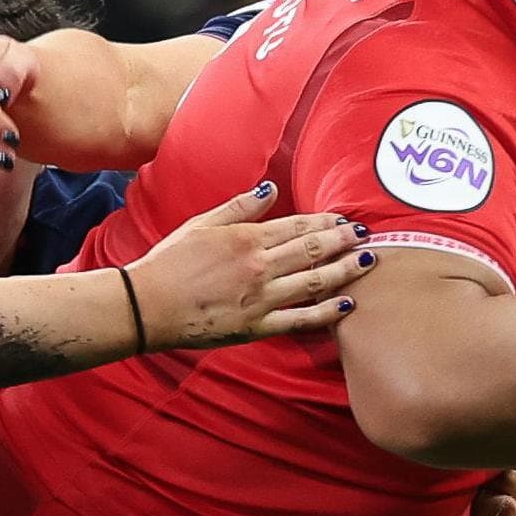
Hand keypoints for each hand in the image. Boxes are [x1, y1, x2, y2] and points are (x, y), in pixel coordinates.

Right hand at [125, 182, 372, 348]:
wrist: (147, 306)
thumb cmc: (169, 262)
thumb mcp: (201, 224)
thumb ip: (240, 207)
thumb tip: (270, 188)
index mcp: (245, 238)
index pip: (296, 226)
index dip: (325, 222)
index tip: (345, 219)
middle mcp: (259, 266)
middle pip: (311, 250)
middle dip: (343, 241)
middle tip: (366, 236)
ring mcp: (261, 298)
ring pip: (314, 282)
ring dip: (345, 270)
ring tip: (368, 262)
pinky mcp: (257, 326)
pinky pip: (300, 319)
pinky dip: (326, 312)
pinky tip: (347, 304)